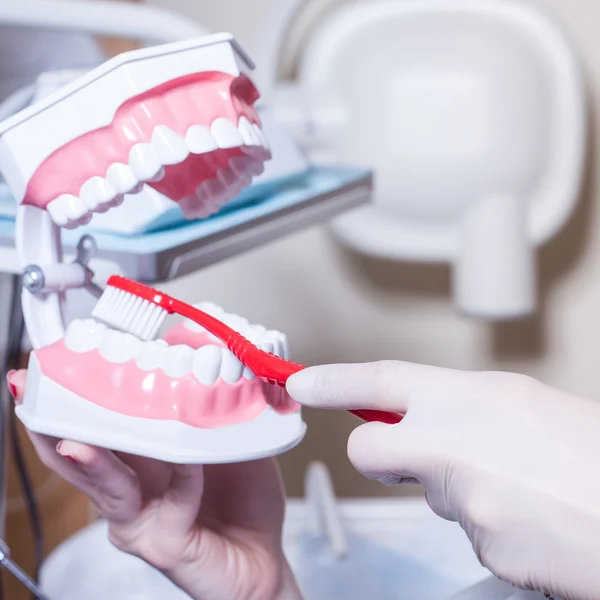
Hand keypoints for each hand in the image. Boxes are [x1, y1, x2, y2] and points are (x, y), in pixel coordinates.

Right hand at [8, 370, 302, 599]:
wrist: (263, 556)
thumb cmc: (241, 499)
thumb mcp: (229, 440)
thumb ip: (211, 404)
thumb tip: (197, 348)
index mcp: (140, 460)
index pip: (100, 426)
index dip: (77, 399)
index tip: (59, 369)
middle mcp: (130, 490)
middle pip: (82, 457)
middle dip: (57, 426)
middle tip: (39, 395)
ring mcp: (141, 521)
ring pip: (107, 487)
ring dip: (92, 460)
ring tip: (75, 441)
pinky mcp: (165, 544)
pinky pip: (171, 504)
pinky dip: (182, 478)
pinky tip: (189, 460)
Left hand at [287, 361, 599, 599]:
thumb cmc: (597, 454)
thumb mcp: (527, 403)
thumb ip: (470, 409)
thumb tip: (440, 419)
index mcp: (471, 397)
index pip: (380, 379)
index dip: (333, 380)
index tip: (301, 382)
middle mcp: (456, 444)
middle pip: (371, 448)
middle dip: (381, 455)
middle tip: (411, 458)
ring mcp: (465, 501)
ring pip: (435, 495)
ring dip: (465, 493)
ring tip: (523, 487)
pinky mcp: (484, 548)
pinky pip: (472, 532)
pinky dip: (494, 527)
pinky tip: (533, 518)